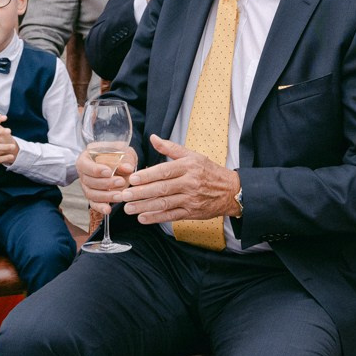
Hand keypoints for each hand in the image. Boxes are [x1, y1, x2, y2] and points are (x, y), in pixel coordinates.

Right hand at [76, 140, 136, 206]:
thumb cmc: (118, 153)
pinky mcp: (93, 196)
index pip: (85, 165)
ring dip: (106, 196)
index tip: (109, 172)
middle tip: (121, 182)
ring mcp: (86, 186)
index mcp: (85, 158)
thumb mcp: (121, 151)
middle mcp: (83, 173)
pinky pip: (94, 203)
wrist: (119, 159)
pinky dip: (100, 207)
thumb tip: (128, 169)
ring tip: (120, 196)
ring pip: (91, 194)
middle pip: (89, 181)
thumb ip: (123, 159)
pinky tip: (108, 210)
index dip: (96, 170)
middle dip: (106, 183)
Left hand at [121, 135, 240, 224]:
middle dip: (140, 193)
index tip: (131, 179)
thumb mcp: (193, 155)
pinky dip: (156, 218)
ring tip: (128, 208)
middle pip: (161, 188)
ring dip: (144, 207)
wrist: (231, 191)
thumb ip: (171, 148)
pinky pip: (172, 216)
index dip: (147, 176)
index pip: (164, 171)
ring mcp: (191, 199)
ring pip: (164, 203)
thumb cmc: (209, 172)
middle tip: (123, 195)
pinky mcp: (192, 213)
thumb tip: (152, 137)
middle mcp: (190, 183)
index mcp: (188, 167)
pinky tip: (143, 218)